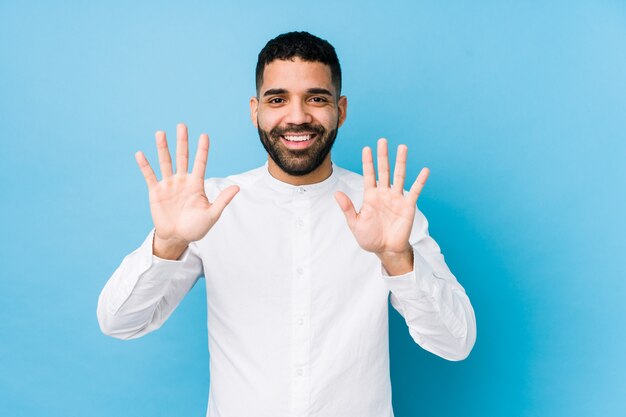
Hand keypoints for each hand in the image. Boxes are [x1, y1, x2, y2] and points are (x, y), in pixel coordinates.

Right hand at [135, 123, 239, 258]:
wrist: (178, 237)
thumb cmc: (196, 227)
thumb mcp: (212, 214)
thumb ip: (223, 200)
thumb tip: (237, 187)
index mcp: (196, 184)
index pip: (200, 163)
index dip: (202, 150)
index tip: (204, 135)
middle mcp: (182, 181)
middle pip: (182, 157)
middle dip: (182, 142)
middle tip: (182, 125)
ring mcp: (168, 185)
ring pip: (165, 162)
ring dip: (163, 148)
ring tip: (160, 133)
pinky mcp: (156, 192)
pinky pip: (150, 176)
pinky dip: (145, 166)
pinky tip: (140, 154)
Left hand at [334, 138, 428, 274]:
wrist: (386, 250)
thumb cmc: (369, 238)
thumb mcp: (355, 223)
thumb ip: (347, 208)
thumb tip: (336, 193)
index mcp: (370, 196)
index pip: (369, 175)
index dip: (368, 162)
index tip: (366, 148)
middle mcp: (384, 194)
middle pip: (384, 171)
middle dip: (383, 156)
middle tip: (382, 140)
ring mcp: (396, 198)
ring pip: (399, 176)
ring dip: (401, 162)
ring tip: (402, 147)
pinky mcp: (408, 206)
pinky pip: (415, 191)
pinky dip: (420, 181)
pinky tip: (424, 170)